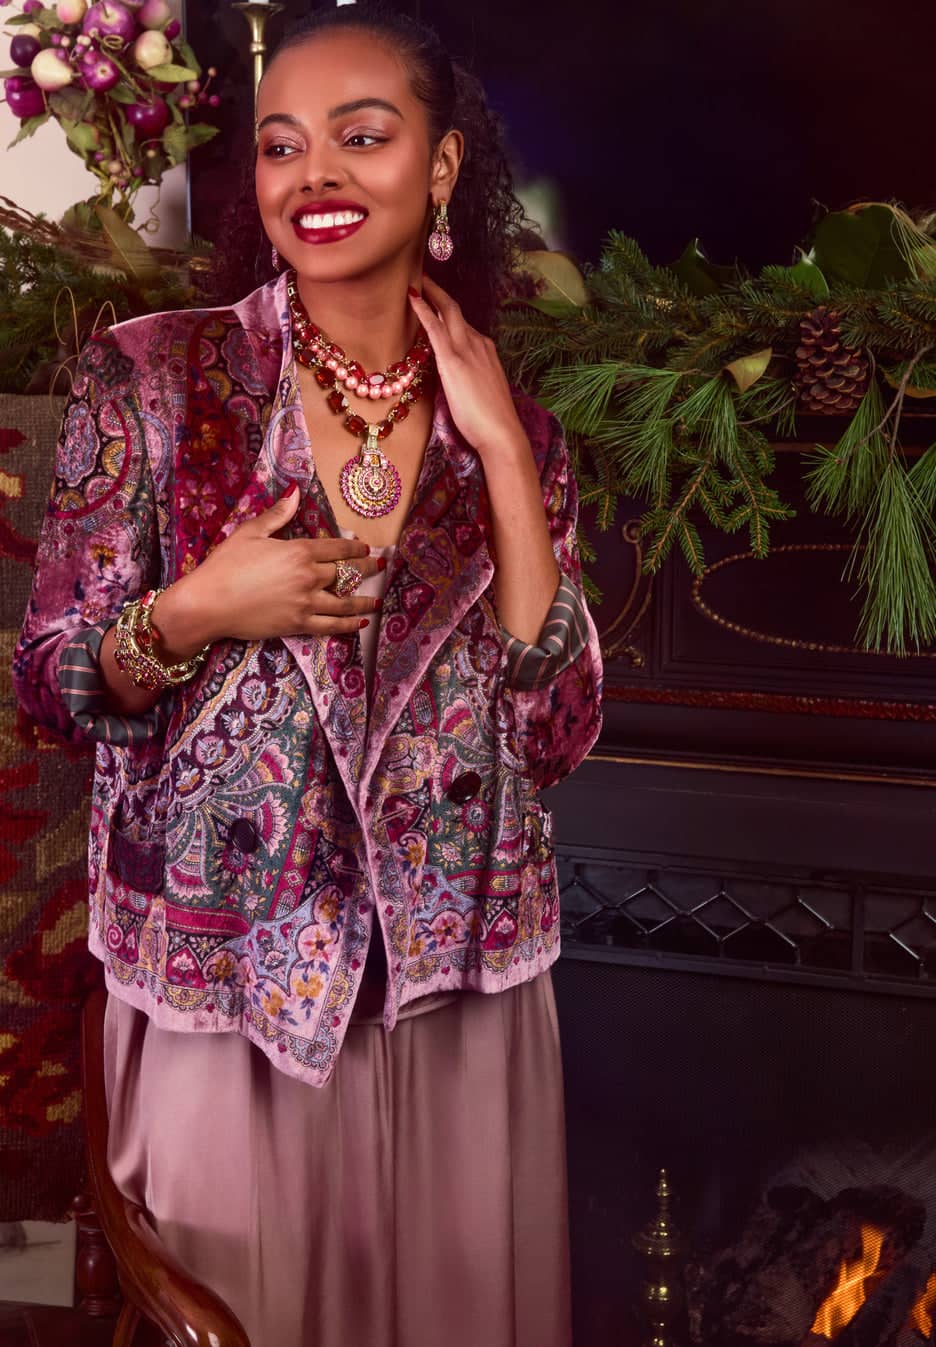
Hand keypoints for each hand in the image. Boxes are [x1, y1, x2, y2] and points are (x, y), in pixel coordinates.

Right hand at [155, 487, 383, 656]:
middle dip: (367, 569)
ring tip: (377, 600)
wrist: (208, 603)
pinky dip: (349, 624)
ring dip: (364, 600)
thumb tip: (295, 492)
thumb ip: (277, 514)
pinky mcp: (299, 625)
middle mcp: (309, 577)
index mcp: (299, 551)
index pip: (336, 548)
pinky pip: (332, 626)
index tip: (365, 548)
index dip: (354, 548)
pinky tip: (360, 622)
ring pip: (345, 602)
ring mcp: (307, 603)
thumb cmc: (225, 565)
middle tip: (380, 567)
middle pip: (347, 573)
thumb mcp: (249, 532)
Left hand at [408, 275, 529, 461]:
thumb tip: (456, 376)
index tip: (437, 298)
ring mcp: (466, 350)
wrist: (501, 432)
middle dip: (438, 292)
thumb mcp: (482, 390)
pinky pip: (435, 329)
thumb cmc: (492, 420)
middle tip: (422, 276)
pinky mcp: (453, 361)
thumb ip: (469, 377)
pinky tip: (412, 298)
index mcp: (485, 351)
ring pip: (446, 313)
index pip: (463, 324)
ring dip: (431, 294)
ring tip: (415, 280)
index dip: (448, 309)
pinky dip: (423, 310)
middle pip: (455, 310)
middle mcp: (477, 344)